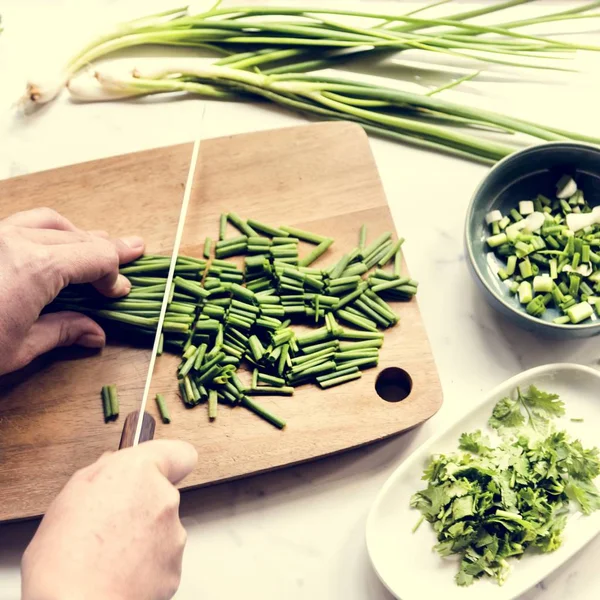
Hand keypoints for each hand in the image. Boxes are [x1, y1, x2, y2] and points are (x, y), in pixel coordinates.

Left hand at [0, 207, 144, 374]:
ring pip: (48, 221)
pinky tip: (47, 248)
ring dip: (75, 235)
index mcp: (35, 268)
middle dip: (104, 250)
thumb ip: (62, 331)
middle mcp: (14, 240)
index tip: (120, 290)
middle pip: (77, 236)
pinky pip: (20, 224)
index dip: (115, 272)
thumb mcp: (17, 349)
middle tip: (127, 256)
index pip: (96, 256)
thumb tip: (95, 333)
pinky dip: (45, 233)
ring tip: (89, 249)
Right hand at [21, 440, 197, 599]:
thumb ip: (102, 473)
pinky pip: (162, 558)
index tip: (159, 468)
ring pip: (162, 527)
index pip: (180, 453)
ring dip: (143, 536)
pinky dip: (146, 564)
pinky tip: (118, 572)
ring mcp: (173, 534)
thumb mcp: (70, 496)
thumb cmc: (64, 560)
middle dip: (141, 505)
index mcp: (139, 472)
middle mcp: (164, 498)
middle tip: (109, 523)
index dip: (169, 461)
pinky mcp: (175, 568)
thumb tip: (113, 468)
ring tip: (108, 554)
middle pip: (163, 493)